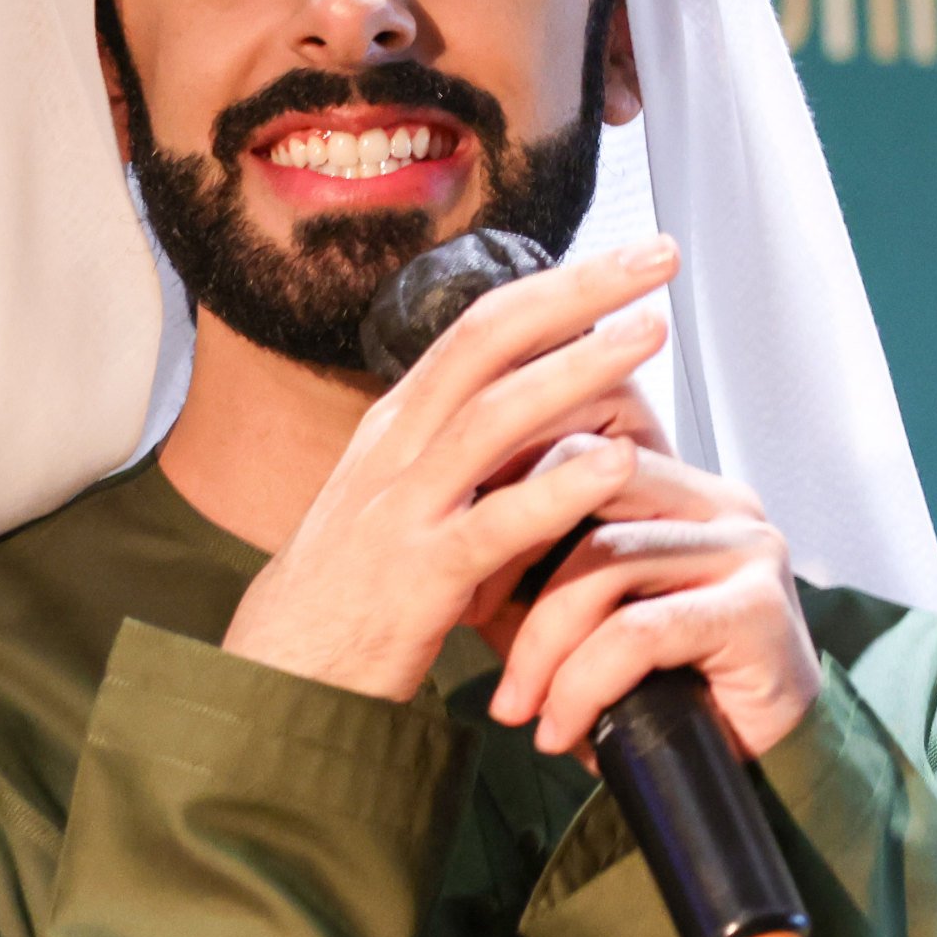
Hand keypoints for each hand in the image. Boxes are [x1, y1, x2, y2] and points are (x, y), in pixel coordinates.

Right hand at [222, 237, 679, 703]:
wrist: (278, 681)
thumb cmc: (353, 597)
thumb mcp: (404, 504)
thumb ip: (465, 460)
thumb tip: (547, 419)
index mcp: (397, 427)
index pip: (480, 328)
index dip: (556, 284)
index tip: (628, 258)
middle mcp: (396, 450)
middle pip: (488, 341)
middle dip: (578, 290)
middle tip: (658, 255)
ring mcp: (401, 510)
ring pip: (493, 415)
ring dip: (577, 368)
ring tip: (650, 333)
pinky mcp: (416, 579)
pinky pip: (492, 525)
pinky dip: (556, 490)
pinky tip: (614, 465)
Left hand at [479, 448, 821, 760]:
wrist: (760, 777)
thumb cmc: (671, 696)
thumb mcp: (593, 620)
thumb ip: (545, 574)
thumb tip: (452, 553)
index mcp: (683, 492)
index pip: (577, 450)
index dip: (507, 501)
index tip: (458, 574)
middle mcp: (723, 506)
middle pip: (585, 482)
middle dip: (511, 556)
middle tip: (468, 623)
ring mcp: (747, 553)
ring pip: (604, 561)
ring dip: (541, 645)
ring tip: (519, 708)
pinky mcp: (757, 612)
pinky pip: (637, 632)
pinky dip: (583, 685)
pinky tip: (563, 731)